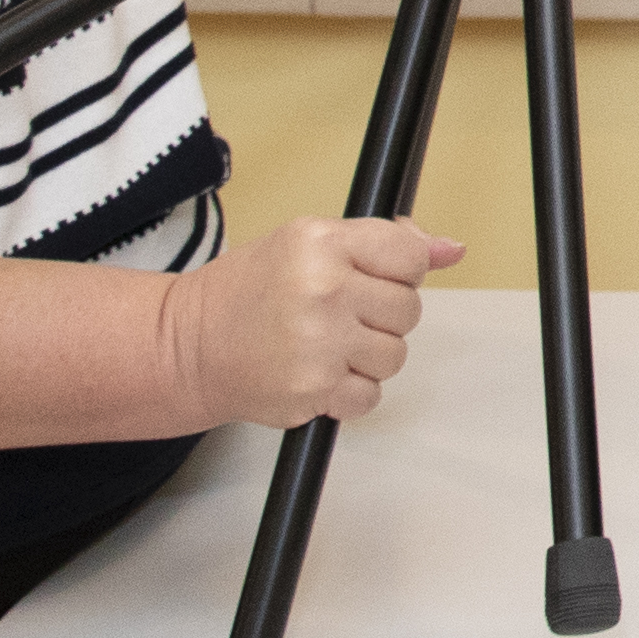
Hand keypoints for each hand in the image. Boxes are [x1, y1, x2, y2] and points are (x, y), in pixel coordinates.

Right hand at [158, 213, 464, 431]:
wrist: (187, 346)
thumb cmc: (246, 293)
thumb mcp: (308, 242)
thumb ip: (384, 241)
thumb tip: (452, 249)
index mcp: (321, 242)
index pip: (410, 256)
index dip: (399, 272)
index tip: (373, 279)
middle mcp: (323, 289)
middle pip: (408, 309)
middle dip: (381, 317)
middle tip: (338, 316)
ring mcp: (319, 342)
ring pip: (394, 355)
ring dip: (368, 357)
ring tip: (325, 345)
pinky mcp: (314, 390)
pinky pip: (370, 396)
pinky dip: (350, 393)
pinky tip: (319, 375)